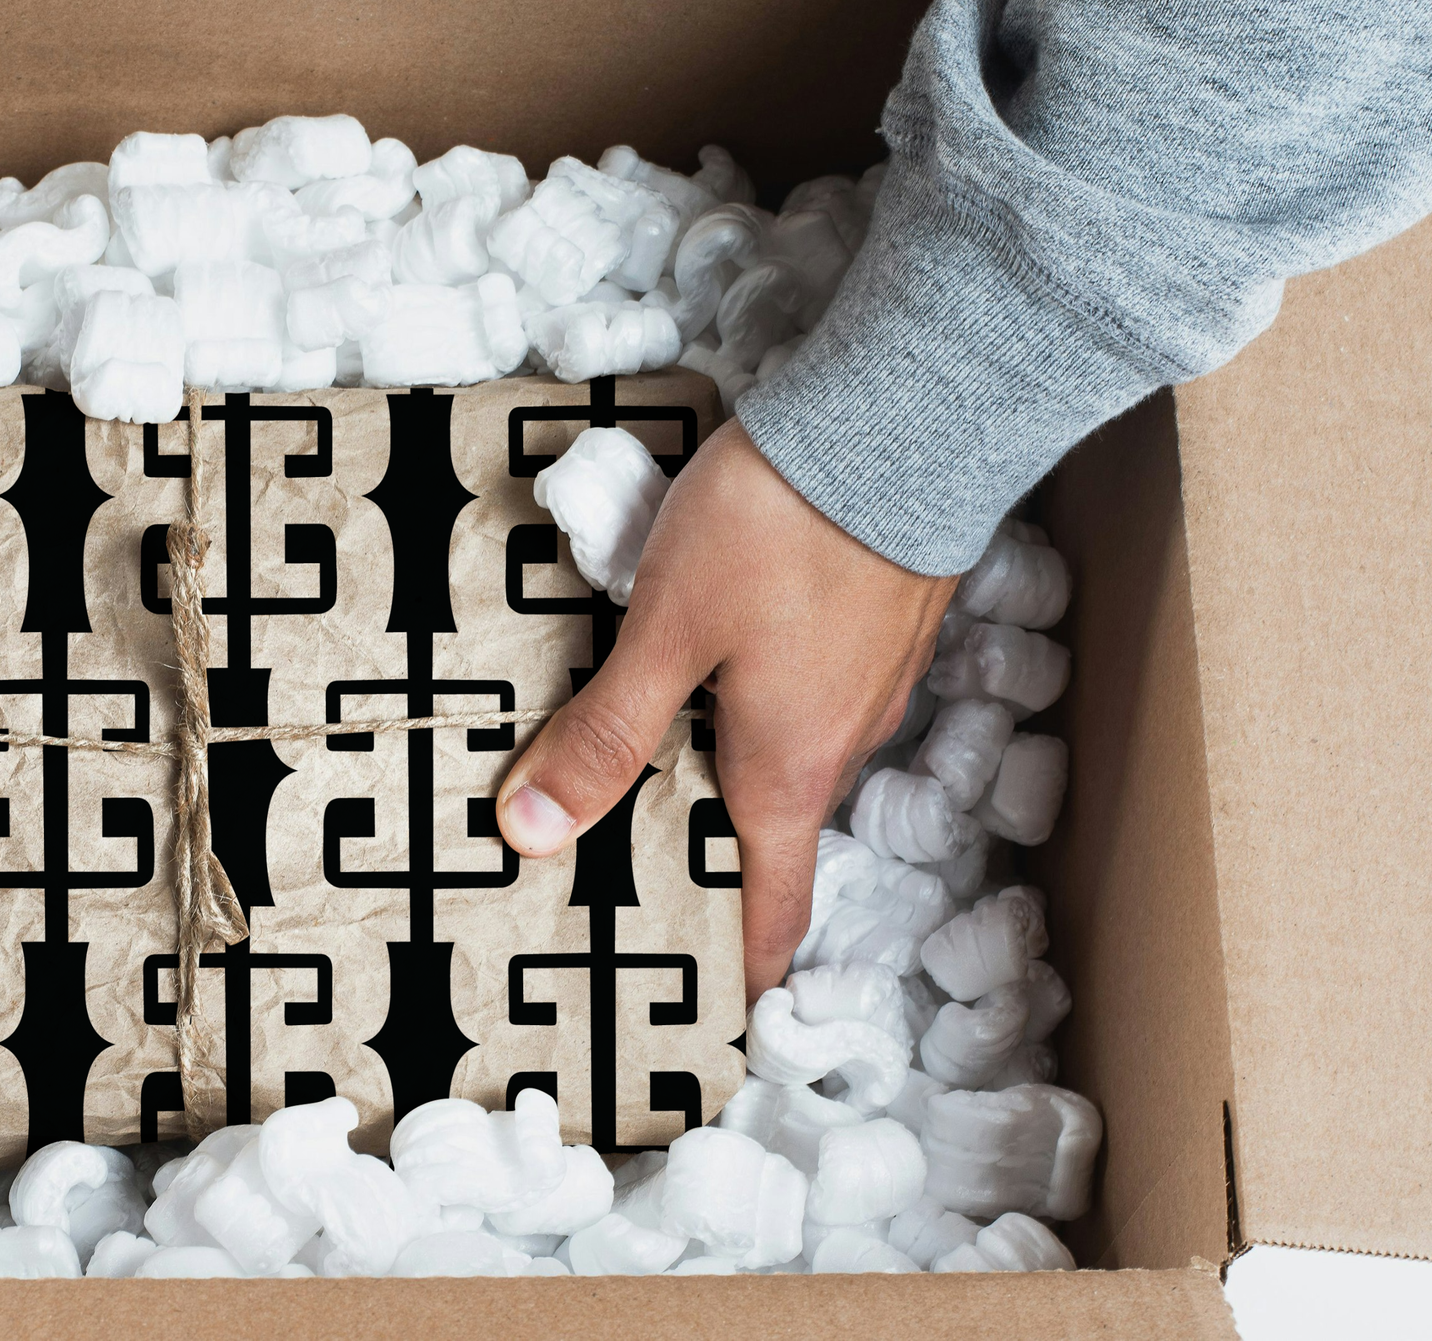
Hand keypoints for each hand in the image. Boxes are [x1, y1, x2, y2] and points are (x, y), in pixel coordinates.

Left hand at [493, 420, 953, 1001]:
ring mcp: (867, 684)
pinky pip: (801, 693)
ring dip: (715, 770)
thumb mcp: (665, 632)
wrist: (903, 414)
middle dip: (694, 859)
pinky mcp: (871, 624)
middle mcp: (840, 746)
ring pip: (780, 756)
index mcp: (788, 775)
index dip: (732, 975)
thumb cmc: (782, 526)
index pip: (767, 914)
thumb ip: (602, 734)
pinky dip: (746, 704)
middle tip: (612, 870)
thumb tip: (529, 833)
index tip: (698, 1017)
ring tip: (629, 759)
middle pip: (765, 836)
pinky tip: (693, 665)